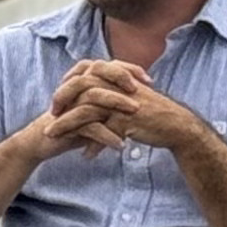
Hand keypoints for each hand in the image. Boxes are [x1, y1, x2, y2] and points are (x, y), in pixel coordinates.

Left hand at [54, 58, 211, 155]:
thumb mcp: (128, 96)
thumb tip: (86, 94)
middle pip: (80, 87)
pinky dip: (94, 145)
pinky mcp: (129, 120)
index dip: (67, 82)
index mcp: (117, 76)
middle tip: (50, 115)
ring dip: (67, 125)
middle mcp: (118, 86)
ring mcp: (123, 102)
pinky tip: (87, 156)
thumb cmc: (150, 112)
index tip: (56, 97)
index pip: (85, 71)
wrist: (177, 125)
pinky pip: (105, 132)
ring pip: (87, 110)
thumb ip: (108, 90)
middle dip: (61, 100)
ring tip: (53, 137)